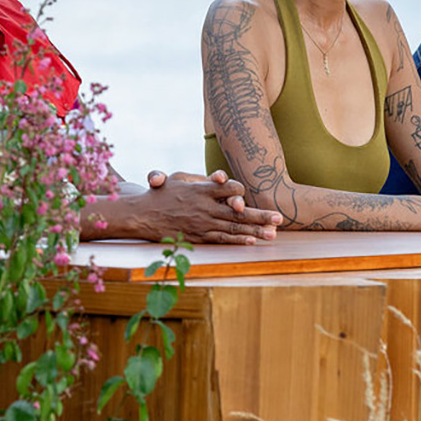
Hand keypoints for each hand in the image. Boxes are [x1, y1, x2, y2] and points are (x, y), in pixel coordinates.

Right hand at [132, 169, 281, 243]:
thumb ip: (200, 179)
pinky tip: (252, 242)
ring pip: (233, 228)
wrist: (141, 215)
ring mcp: (202, 223)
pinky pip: (221, 239)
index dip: (241, 191)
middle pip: (238, 211)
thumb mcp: (178, 178)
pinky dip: (237, 241)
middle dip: (260, 215)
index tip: (248, 195)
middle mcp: (205, 207)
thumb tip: (219, 178)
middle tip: (279, 218)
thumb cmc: (160, 193)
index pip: (230, 188)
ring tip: (272, 234)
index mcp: (202, 189)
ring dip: (254, 231)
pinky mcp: (198, 236)